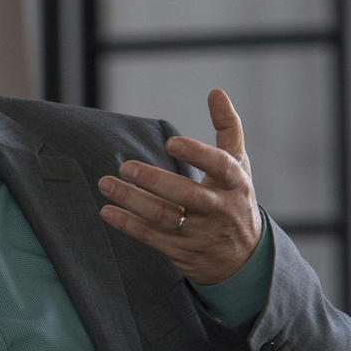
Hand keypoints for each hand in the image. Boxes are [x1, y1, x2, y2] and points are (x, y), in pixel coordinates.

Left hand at [98, 88, 263, 285]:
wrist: (243, 258)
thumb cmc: (234, 199)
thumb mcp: (239, 165)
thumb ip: (228, 128)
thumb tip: (215, 91)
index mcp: (235, 183)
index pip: (221, 167)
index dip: (197, 154)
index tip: (171, 142)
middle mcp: (219, 209)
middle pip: (188, 196)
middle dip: (156, 182)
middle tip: (126, 166)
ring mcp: (200, 233)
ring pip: (165, 218)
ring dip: (133, 202)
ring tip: (106, 184)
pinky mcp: (182, 251)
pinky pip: (153, 238)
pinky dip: (129, 225)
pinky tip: (108, 211)